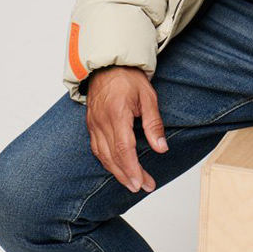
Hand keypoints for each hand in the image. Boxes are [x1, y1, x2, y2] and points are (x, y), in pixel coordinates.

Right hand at [84, 66, 168, 193]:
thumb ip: (153, 123)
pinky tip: (117, 167)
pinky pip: (97, 149)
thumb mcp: (148, 96)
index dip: (133, 169)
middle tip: (142, 187)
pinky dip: (107, 161)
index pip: (124, 149)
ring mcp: (94, 124)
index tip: (142, 183)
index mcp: (117, 114)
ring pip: (103, 156)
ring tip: (132, 183)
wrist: (107, 64)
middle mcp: (102, 122)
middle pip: (113, 157)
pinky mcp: (91, 125)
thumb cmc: (128, 77)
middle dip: (128, 176)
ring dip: (117, 172)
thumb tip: (161, 148)